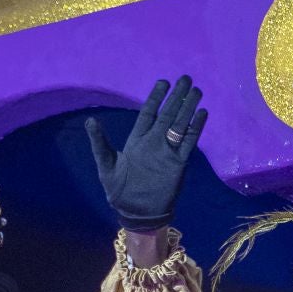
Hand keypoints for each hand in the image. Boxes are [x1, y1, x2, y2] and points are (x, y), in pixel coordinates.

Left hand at [84, 76, 207, 231]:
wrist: (136, 213)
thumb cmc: (118, 190)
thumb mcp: (105, 166)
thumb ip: (99, 143)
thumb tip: (90, 120)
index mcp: (137, 140)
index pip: (149, 112)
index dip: (156, 97)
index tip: (163, 82)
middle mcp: (154, 142)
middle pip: (168, 114)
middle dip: (177, 97)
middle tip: (186, 79)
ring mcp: (168, 151)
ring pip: (180, 125)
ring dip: (188, 108)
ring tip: (196, 92)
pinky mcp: (179, 163)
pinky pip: (189, 142)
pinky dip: (195, 128)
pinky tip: (201, 114)